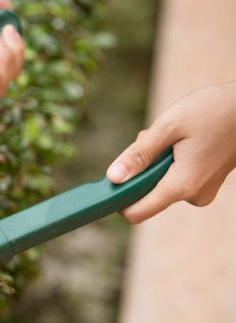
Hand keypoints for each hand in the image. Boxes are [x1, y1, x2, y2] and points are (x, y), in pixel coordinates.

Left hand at [107, 82, 235, 222]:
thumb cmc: (213, 110)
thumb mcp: (169, 126)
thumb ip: (138, 154)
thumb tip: (113, 178)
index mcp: (182, 185)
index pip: (137, 213)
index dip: (118, 200)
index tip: (109, 182)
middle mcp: (193, 196)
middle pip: (146, 194)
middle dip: (141, 169)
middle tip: (156, 139)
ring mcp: (202, 191)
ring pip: (160, 183)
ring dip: (156, 161)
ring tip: (177, 136)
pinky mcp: (207, 183)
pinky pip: (176, 178)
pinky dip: (170, 161)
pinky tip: (185, 140)